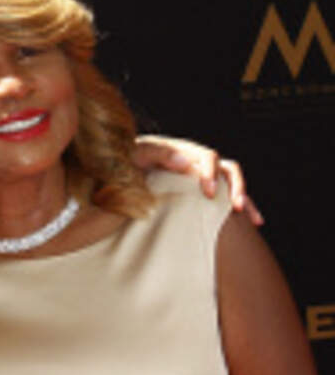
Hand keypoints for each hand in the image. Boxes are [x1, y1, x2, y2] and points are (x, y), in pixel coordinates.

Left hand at [132, 135, 262, 224]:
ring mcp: (203, 177)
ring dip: (244, 198)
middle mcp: (199, 162)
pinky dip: (242, 207)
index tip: (208, 192)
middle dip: (236, 187)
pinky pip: (225, 197)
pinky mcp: (202, 191)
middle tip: (236, 206)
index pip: (208, 157)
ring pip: (232, 184)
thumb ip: (160, 154)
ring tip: (252, 218)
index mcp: (185, 151)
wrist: (122, 167)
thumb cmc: (130, 158)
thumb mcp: (139, 153)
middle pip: (228, 169)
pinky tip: (252, 223)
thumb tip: (185, 162)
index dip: (211, 173)